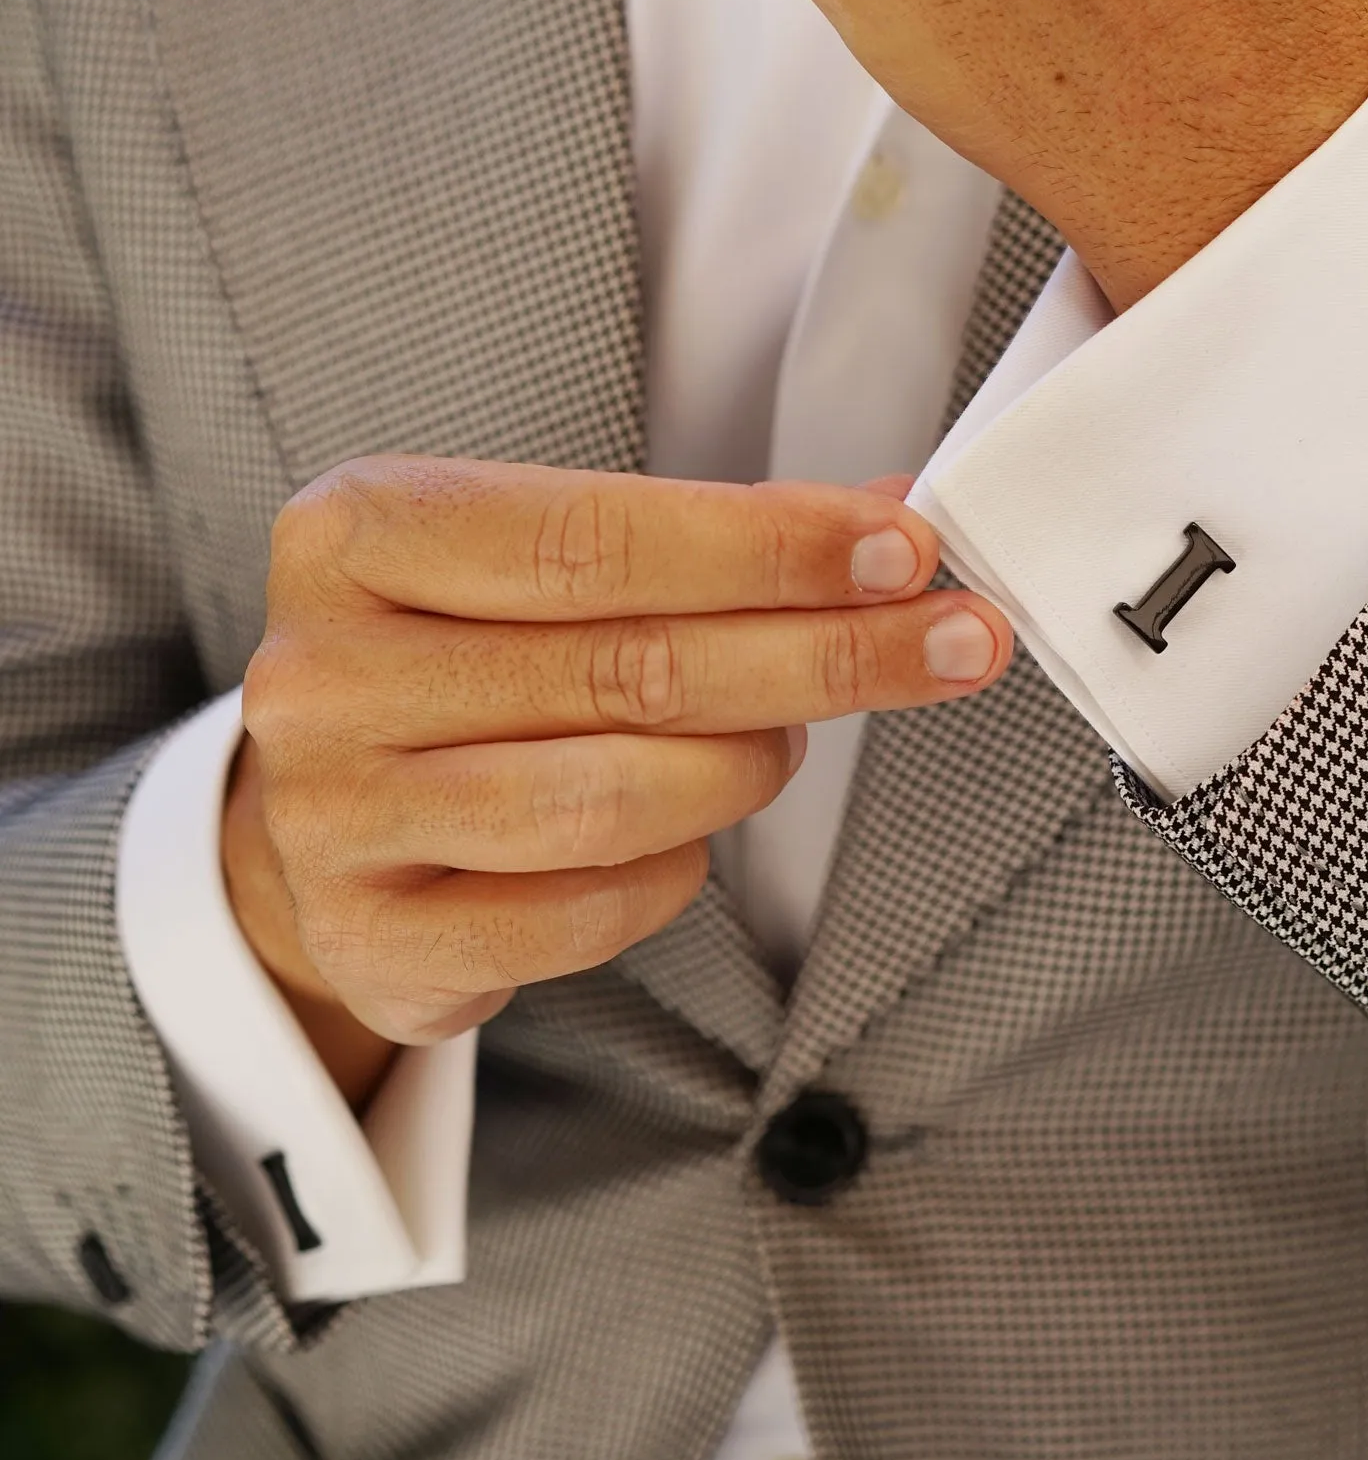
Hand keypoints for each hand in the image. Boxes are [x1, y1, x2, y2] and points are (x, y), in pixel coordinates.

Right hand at [226, 456, 1011, 1106]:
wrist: (322, 814)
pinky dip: (672, 872)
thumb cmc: (459, 664)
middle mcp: (322, 675)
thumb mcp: (538, 563)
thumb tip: (890, 518)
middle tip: (952, 641)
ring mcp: (336, 816)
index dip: (768, 547)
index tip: (904, 550)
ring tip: (785, 740)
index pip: (595, 538)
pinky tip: (689, 834)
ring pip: (616, 799)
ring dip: (746, 768)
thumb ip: (704, 537)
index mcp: (355, 535)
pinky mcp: (375, 940)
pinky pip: (588, 912)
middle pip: (629, 668)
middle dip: (821, 653)